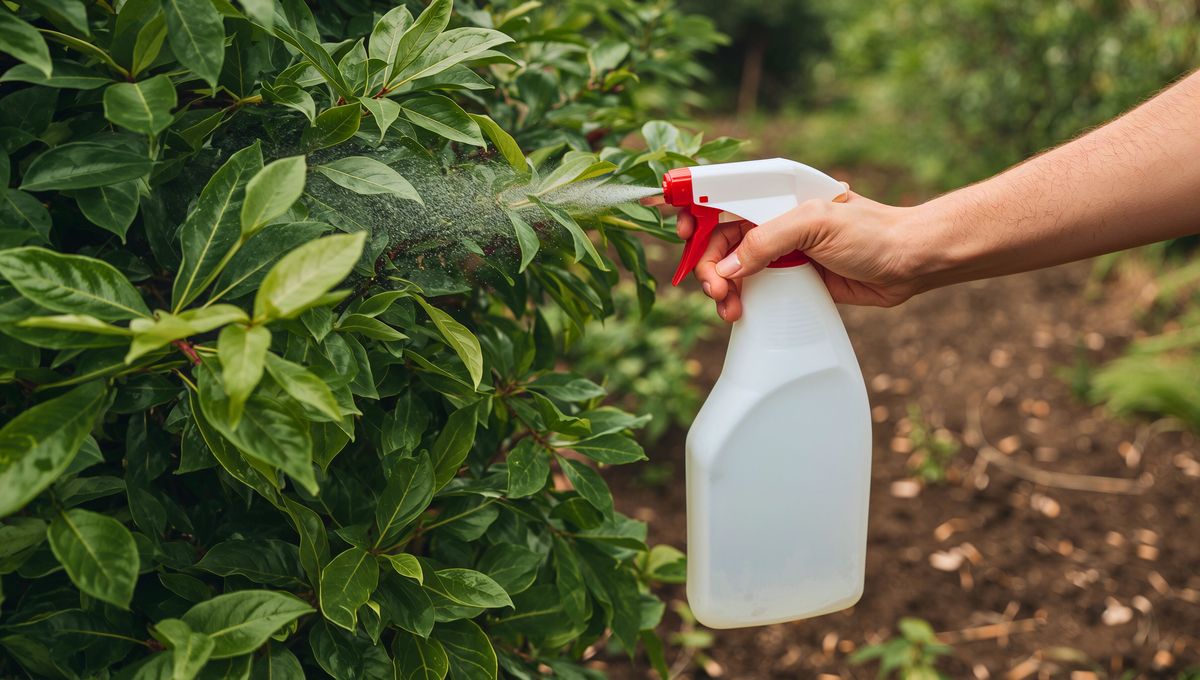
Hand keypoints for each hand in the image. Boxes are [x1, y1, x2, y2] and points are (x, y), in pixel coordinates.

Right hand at [674, 187, 924, 321]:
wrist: (909, 262)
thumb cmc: (872, 232)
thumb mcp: (814, 225)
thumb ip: (766, 240)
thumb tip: (729, 266)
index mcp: (776, 191)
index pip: (721, 194)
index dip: (693, 209)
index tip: (679, 231)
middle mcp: (773, 217)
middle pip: (718, 237)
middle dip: (708, 263)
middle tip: (716, 288)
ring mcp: (780, 248)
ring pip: (731, 266)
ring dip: (721, 286)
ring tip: (729, 307)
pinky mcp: (789, 276)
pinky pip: (751, 287)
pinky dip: (738, 299)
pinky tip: (738, 311)